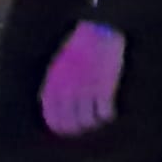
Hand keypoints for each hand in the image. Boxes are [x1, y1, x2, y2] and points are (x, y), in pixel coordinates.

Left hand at [40, 21, 125, 136]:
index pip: (53, 120)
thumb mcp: (56, 66)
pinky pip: (106, 113)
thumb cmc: (78, 47)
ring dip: (95, 123)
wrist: (99, 30)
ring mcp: (86, 90)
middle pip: (71, 125)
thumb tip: (50, 107)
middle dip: (79, 130)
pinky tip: (111, 111)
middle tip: (87, 125)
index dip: (62, 129)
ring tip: (100, 118)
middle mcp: (67, 92)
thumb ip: (52, 87)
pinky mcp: (105, 87)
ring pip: (88, 122)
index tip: (71, 130)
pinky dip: (109, 116)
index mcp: (53, 86)